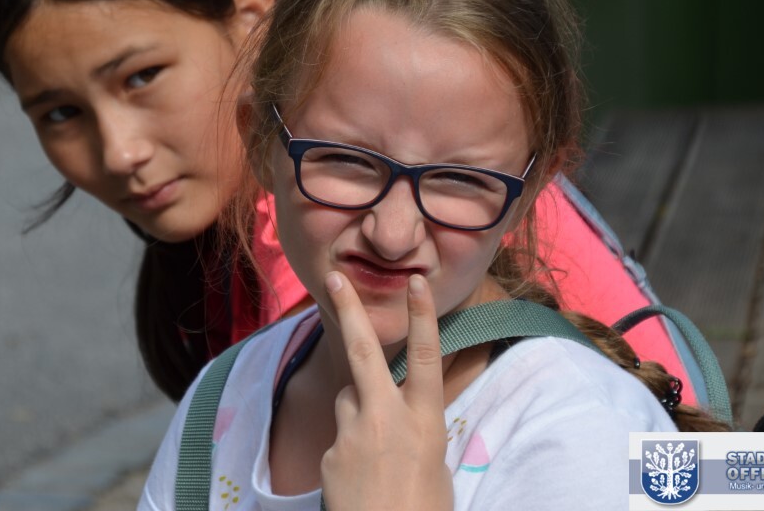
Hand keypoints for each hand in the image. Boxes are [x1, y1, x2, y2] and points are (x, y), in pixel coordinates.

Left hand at [320, 272, 452, 510]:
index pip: (424, 357)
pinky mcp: (328, 455)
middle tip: (333, 277)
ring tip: (377, 453)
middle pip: (363, 351)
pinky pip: (338, 438)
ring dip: (359, 409)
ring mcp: (351, 435)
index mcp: (423, 421)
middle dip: (348, 309)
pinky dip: (349, 449)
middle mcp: (385, 419)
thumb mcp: (435, 464)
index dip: (422, 316)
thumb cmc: (424, 510)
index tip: (415, 281)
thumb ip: (413, 428)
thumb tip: (394, 413)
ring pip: (349, 399)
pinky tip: (361, 481)